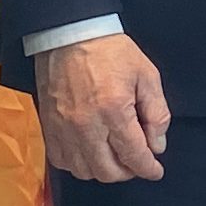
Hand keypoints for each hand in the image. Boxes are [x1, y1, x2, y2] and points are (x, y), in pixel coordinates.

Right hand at [34, 33, 170, 183]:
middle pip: (108, 171)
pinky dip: (78, 164)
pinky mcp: (48, 126)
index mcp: (113, 110)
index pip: (134, 155)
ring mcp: (63, 128)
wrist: (69, 34)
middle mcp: (86, 124)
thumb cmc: (109, 51)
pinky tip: (90, 152)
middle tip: (136, 160)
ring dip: (103, 170)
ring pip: (84, 171)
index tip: (155, 171)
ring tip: (114, 156)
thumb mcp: (147, 75)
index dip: (148, 169)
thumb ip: (157, 113)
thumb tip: (157, 145)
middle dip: (128, 171)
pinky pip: (62, 161)